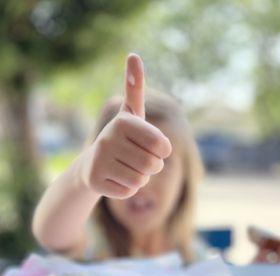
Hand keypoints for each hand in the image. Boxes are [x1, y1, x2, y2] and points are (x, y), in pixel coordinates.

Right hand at [79, 53, 171, 197]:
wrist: (92, 164)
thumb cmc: (121, 138)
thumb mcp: (131, 114)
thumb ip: (134, 89)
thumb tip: (133, 55)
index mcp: (123, 121)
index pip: (163, 146)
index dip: (162, 151)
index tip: (151, 146)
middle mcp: (107, 138)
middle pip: (153, 165)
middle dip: (151, 167)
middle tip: (136, 159)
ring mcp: (99, 161)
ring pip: (142, 180)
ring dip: (140, 178)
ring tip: (124, 168)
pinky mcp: (95, 182)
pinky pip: (129, 192)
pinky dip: (127, 189)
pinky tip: (115, 179)